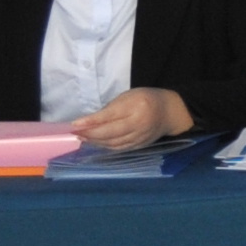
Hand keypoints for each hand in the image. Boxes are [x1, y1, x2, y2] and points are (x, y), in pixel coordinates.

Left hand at [73, 87, 191, 150]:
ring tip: (83, 138)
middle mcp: (139, 123)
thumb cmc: (146, 99)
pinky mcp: (139, 146)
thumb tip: (89, 121)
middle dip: (90, 134)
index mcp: (137, 106)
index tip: (75, 124)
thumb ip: (111, 109)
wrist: (170, 112)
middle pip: (110, 133)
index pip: (110, 116)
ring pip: (112, 143)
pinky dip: (105, 146)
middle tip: (76, 133)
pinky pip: (118, 148)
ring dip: (95, 142)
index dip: (91, 121)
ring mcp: (140, 137)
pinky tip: (96, 143)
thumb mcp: (129, 96)